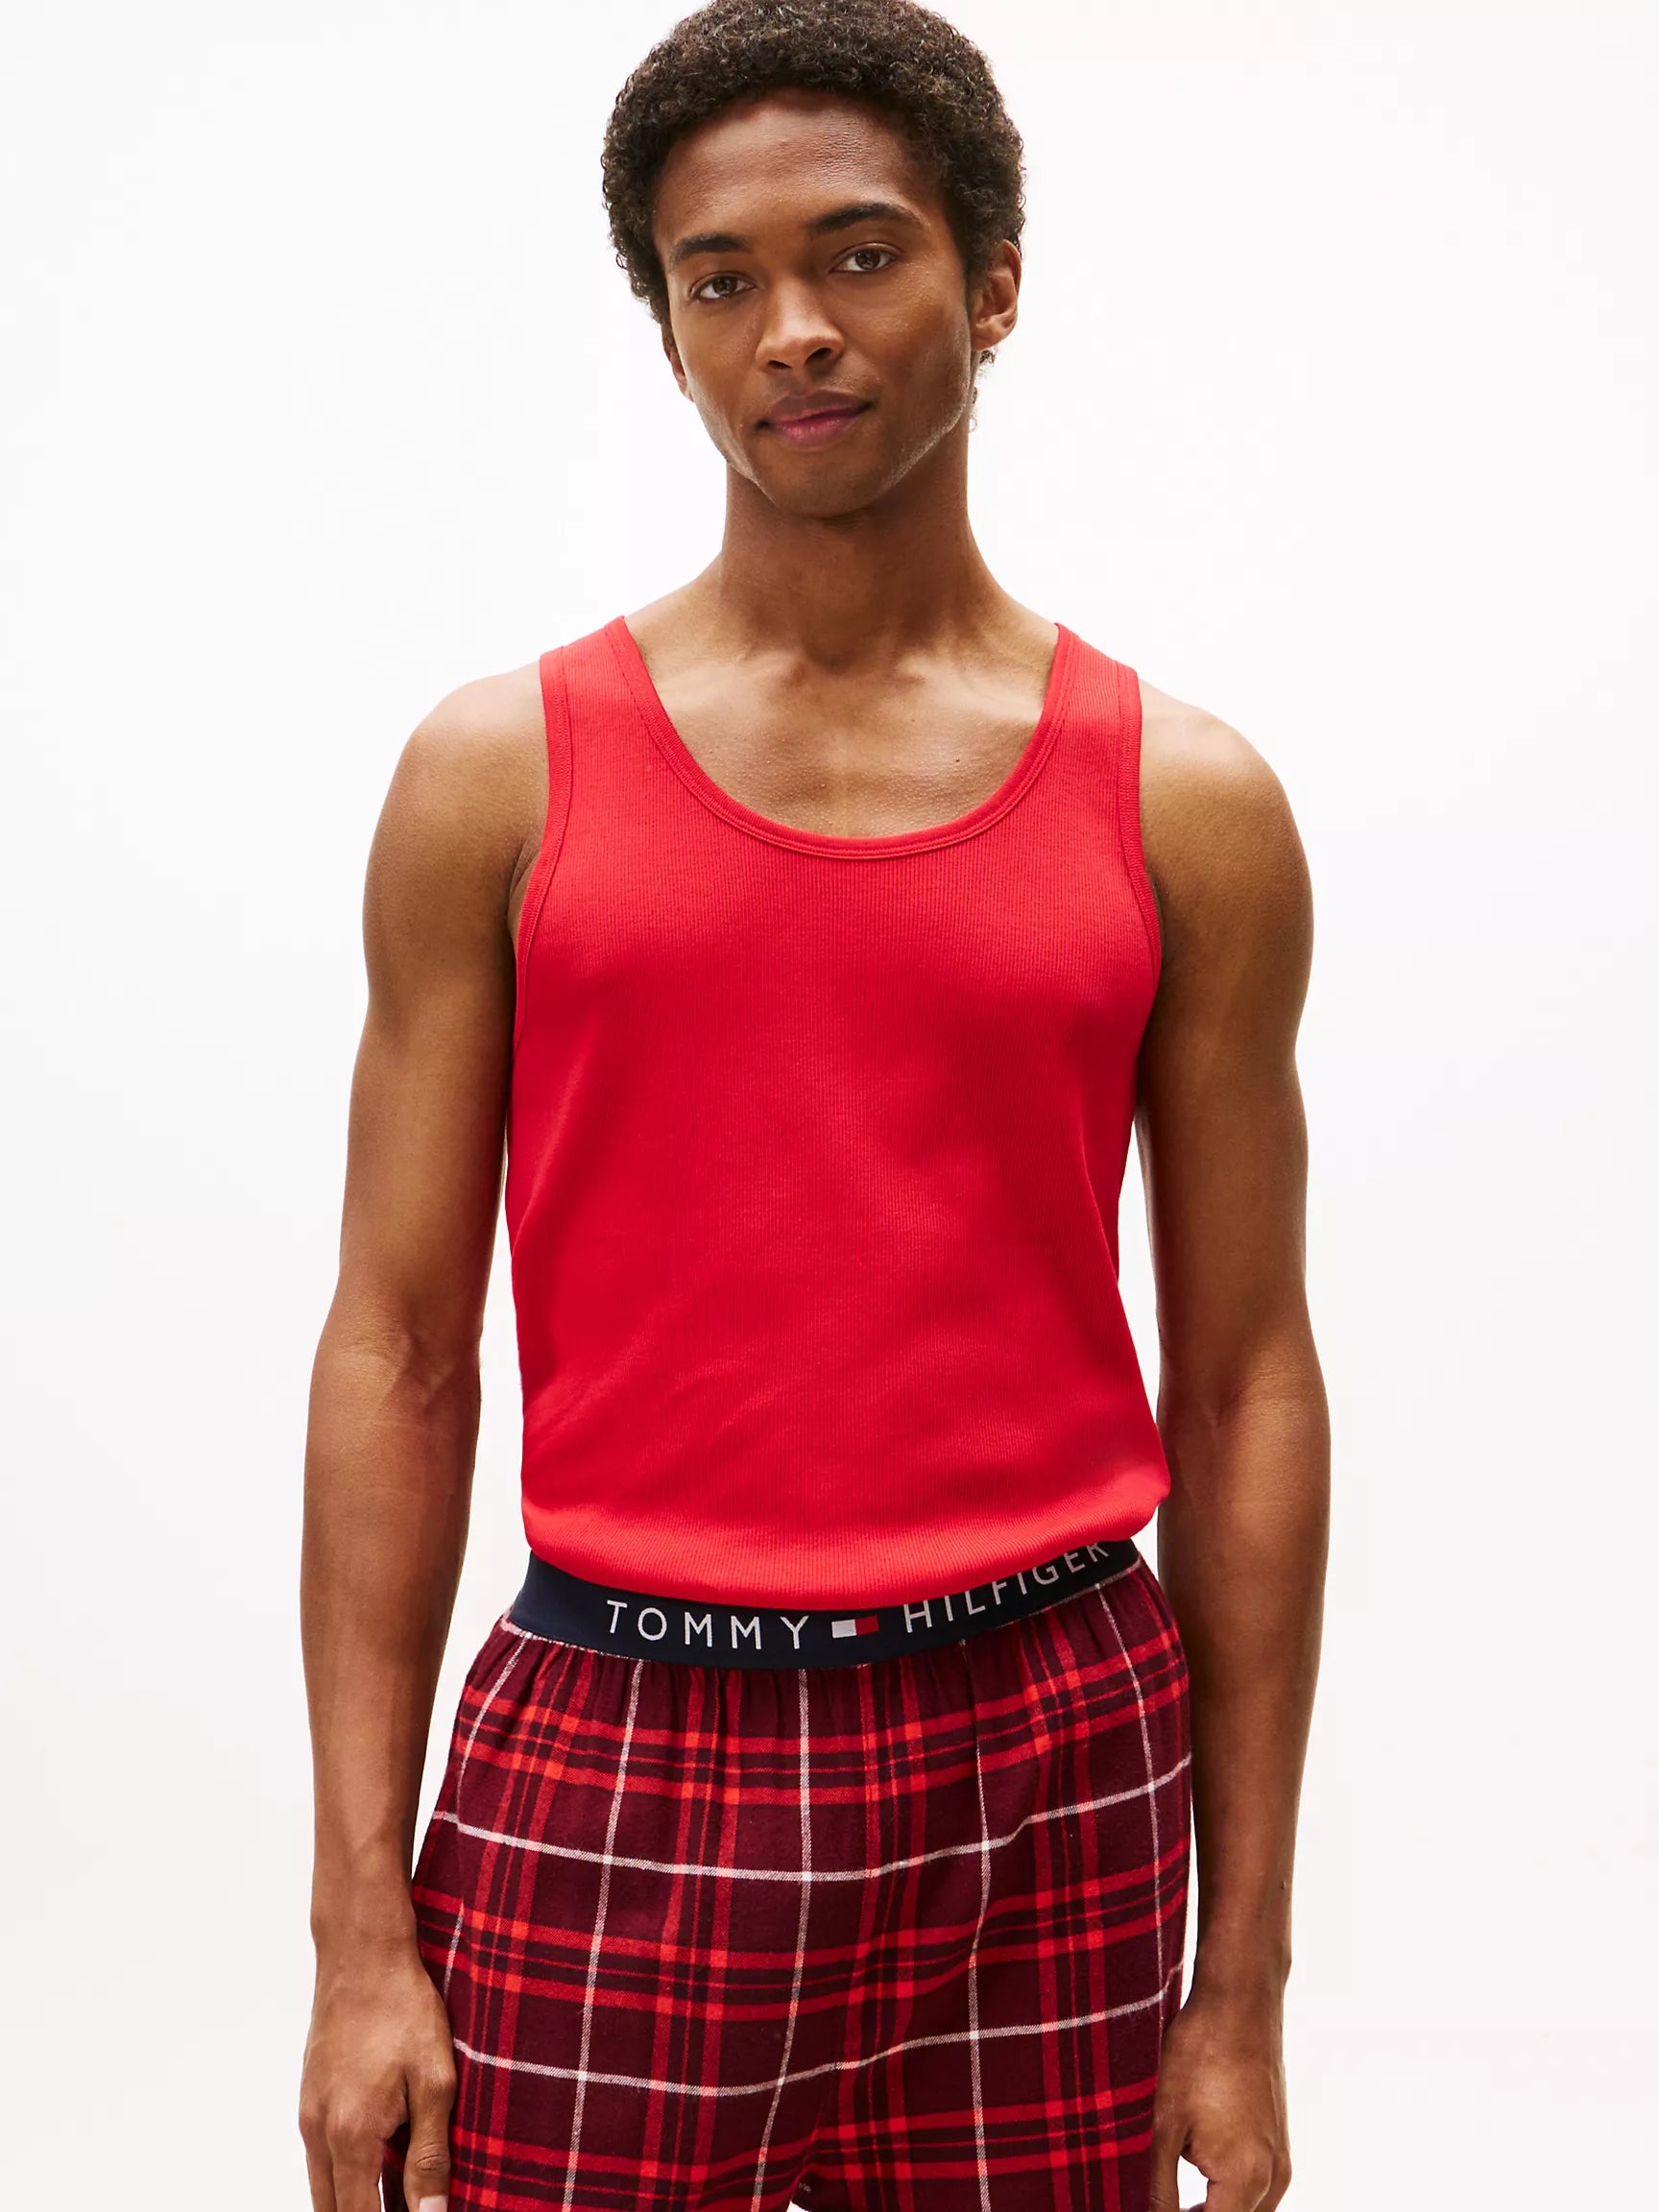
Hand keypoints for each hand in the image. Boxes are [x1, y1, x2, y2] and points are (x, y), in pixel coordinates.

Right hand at [299, 1939, 456, 2211]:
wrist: (362, 1954)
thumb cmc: (404, 2009)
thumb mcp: (435, 2080)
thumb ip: (430, 2154)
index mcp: (350, 2135)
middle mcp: (318, 2131)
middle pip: (331, 2210)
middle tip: (405, 2206)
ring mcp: (308, 2113)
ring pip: (322, 2186)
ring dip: (353, 2200)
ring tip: (393, 2194)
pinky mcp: (309, 2095)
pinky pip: (320, 2155)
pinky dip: (343, 2174)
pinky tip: (377, 2164)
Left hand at [1148, 1986, 1290, 2209]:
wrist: (1239, 2001)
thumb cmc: (1198, 2054)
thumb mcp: (1164, 2127)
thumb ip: (1159, 2189)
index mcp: (1245, 2179)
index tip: (1154, 2207)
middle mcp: (1274, 2177)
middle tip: (1159, 2204)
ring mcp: (1281, 2159)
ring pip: (1250, 2211)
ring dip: (1215, 2211)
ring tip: (1175, 2200)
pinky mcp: (1279, 2141)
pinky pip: (1258, 2189)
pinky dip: (1230, 2194)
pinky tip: (1198, 2175)